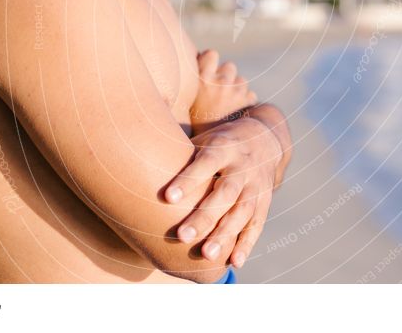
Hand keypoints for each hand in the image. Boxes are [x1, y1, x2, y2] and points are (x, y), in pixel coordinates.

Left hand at [164, 116, 282, 268]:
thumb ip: (181, 154)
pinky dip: (247, 244)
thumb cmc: (218, 142)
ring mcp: (256, 185)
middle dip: (205, 216)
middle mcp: (242, 166)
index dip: (188, 180)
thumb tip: (137, 165)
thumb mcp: (203, 138)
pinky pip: (256, 225)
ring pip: (242, 212)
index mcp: (223, 147)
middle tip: (182, 236)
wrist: (264, 138)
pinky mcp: (265, 202)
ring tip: (207, 255)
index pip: (205, 163)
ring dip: (225, 234)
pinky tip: (234, 262)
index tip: (167, 198)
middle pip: (225, 193)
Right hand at [190, 49, 257, 136]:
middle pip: (229, 66)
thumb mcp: (187, 99)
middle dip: (226, 77)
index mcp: (202, 79)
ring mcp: (236, 91)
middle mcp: (221, 82)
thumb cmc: (193, 122)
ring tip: (226, 105)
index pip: (212, 53)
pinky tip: (234, 113)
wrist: (209, 147)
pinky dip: (245, 102)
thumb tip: (196, 63)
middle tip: (218, 93)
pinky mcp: (248, 101)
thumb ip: (194, 80)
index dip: (211, 61)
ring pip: (242, 80)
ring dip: (237, 89)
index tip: (209, 71)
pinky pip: (250, 95)